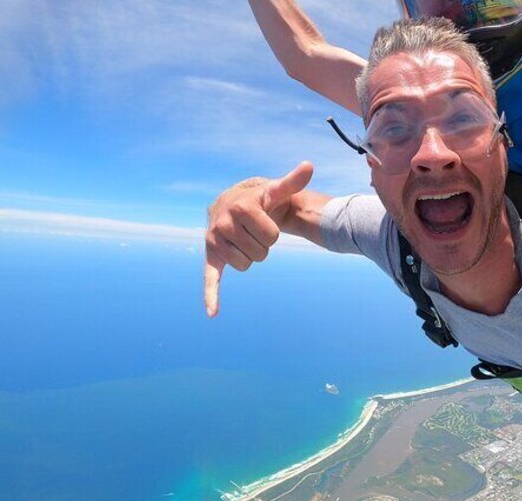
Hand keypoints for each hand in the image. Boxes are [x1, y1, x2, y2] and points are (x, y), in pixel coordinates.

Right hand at [204, 161, 313, 316]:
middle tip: (255, 231)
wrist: (231, 204)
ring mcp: (215, 241)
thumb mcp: (275, 191)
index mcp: (241, 207)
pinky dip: (212, 296)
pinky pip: (211, 278)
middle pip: (260, 253)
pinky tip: (213, 313)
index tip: (265, 221)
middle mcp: (223, 223)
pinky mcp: (211, 257)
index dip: (273, 232)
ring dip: (251, 256)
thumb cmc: (260, 199)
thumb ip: (291, 182)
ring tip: (244, 240)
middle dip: (262, 245)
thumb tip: (309, 166)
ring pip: (246, 265)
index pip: (272, 236)